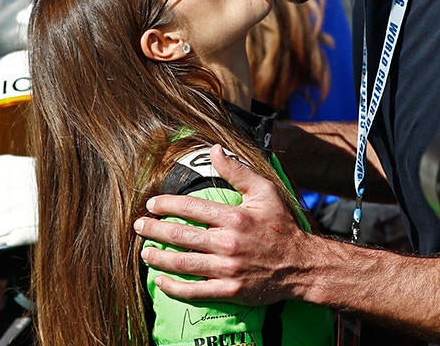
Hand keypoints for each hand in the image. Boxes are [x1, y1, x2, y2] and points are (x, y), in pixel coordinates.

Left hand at [134, 144, 314, 303]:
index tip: (152, 204)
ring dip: (158, 258)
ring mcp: (227, 269)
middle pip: (180, 236)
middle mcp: (228, 243)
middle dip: (154, 230)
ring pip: (182, 263)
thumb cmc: (281, 225)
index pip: (191, 208)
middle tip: (138, 226)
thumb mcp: (264, 191)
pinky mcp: (228, 291)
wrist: (301, 265)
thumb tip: (214, 150)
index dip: (167, 205)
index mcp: (235, 218)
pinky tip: (160, 281)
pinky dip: (173, 287)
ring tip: (144, 251)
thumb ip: (237, 171)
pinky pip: (193, 291)